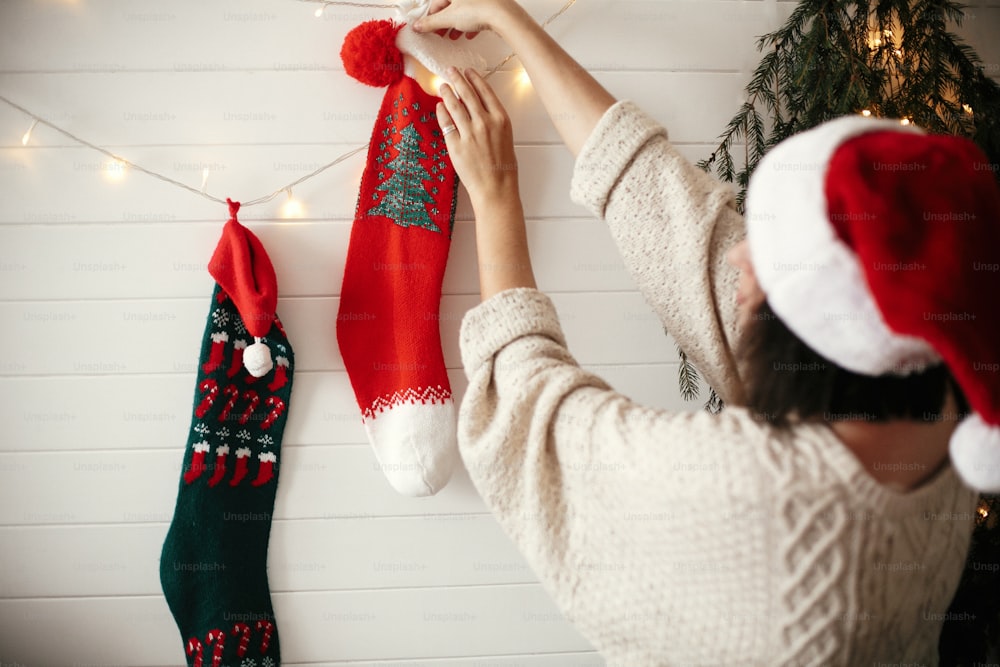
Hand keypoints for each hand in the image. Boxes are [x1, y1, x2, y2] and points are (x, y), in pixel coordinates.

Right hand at [414, 0, 514, 39]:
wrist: (503, 15)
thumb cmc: (478, 10)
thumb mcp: (449, 18)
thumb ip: (431, 23)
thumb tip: (418, 26)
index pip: (436, 3)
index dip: (431, 18)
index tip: (427, 30)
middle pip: (450, 7)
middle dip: (444, 23)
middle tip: (440, 34)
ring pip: (463, 11)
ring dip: (456, 25)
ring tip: (453, 36)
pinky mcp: (489, 6)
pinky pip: (476, 14)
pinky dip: (470, 24)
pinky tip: (469, 34)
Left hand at [437, 67, 518, 209]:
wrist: (496, 187)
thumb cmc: (503, 166)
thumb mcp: (505, 136)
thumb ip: (493, 120)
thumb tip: (478, 106)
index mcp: (501, 119)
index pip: (485, 91)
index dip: (474, 78)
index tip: (467, 71)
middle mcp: (485, 122)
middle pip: (468, 93)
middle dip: (457, 78)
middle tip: (450, 70)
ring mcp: (469, 133)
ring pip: (455, 105)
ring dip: (447, 92)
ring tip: (442, 85)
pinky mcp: (456, 144)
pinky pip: (446, 122)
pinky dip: (442, 111)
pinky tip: (439, 106)